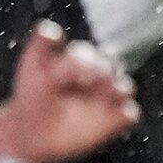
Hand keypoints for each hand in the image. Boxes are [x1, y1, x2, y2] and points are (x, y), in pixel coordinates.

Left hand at [6, 21, 138, 162]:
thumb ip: (41, 46)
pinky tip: (119, 113)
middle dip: (103, 70)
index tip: (71, 71)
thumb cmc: (33, 96)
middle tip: (88, 79)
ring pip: (125, 87)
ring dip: (120, 87)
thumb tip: (52, 30)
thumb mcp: (31, 67)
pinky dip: (128, 112)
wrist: (33, 132)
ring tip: (112, 91)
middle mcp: (98, 76)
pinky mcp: (113, 120)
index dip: (82, 60)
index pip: (87, 55)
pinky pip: (130, 113)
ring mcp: (107, 98)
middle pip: (111, 66)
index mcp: (81, 60)